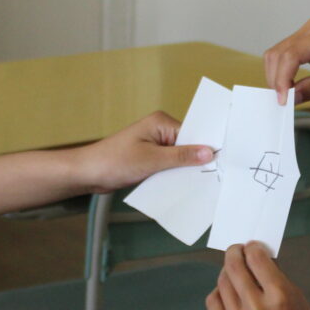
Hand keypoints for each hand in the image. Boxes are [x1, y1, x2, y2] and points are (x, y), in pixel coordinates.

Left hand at [74, 111, 212, 192]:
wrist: (87, 173)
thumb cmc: (114, 161)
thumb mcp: (152, 160)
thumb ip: (181, 157)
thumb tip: (208, 152)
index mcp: (160, 122)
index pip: (193, 133)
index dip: (205, 148)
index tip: (221, 162)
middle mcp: (159, 131)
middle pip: (187, 146)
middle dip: (195, 161)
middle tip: (213, 178)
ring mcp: (154, 145)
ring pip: (179, 158)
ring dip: (184, 171)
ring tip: (199, 185)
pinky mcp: (149, 158)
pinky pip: (168, 166)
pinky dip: (173, 175)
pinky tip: (181, 187)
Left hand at [206, 243, 309, 309]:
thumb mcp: (298, 300)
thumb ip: (276, 278)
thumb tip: (257, 257)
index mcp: (280, 296)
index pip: (257, 258)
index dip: (253, 247)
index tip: (252, 246)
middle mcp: (256, 308)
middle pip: (235, 266)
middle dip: (235, 253)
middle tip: (237, 250)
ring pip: (222, 282)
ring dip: (228, 271)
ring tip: (234, 271)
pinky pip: (213, 301)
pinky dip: (219, 291)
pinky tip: (228, 291)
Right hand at [263, 18, 309, 104]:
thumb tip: (291, 97)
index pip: (291, 56)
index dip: (282, 80)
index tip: (283, 101)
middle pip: (279, 53)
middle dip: (277, 79)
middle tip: (284, 103)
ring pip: (278, 53)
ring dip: (278, 76)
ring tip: (288, 97)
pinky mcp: (308, 39)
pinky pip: (286, 54)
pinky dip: (283, 72)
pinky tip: (291, 87)